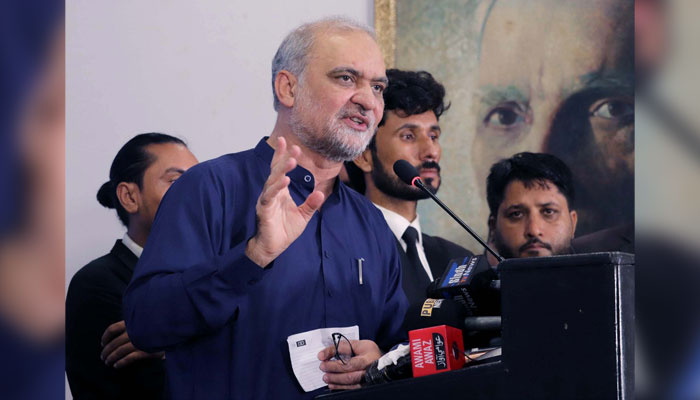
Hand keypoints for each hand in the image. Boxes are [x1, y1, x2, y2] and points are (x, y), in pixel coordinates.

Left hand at [100, 320, 163, 367]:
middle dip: (106, 351)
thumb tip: (117, 336)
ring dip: (111, 358)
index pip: (112, 328)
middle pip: (114, 342)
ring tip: (107, 362)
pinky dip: (121, 362)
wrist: (174, 331)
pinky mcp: (147, 350)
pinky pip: (130, 358)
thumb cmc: (157, 327)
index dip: (105, 337)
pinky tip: (116, 366)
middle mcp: (135, 330)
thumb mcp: (144, 322)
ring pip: (120, 351)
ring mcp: (141, 340)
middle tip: (102, 357)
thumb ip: (133, 325)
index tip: (102, 344)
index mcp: (133, 322)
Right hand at [246, 136, 324, 266]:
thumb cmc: (284, 231)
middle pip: (276, 171)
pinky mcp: (264, 209)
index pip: (280, 170)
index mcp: (280, 191)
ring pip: (273, 181)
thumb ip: (311, 204)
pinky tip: (284, 181)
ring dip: (281, 170)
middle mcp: (272, 192)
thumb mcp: (303, 216)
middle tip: (294, 147)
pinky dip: (277, 188)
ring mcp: (267, 200)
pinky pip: (270, 196)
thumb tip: (320, 193)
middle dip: (284, 158)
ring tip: (291, 160)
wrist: (273, 248)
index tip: (289, 142)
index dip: (283, 156)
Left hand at [318, 339, 381, 389]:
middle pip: (350, 376)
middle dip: (334, 374)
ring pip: (350, 384)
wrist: (380, 360)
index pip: (350, 364)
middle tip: (323, 368)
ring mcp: (368, 381)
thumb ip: (339, 348)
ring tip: (326, 377)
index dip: (335, 364)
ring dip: (335, 381)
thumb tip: (322, 355)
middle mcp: (369, 371)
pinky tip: (332, 384)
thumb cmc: (368, 352)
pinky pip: (351, 389)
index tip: (323, 360)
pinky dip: (340, 387)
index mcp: (368, 358)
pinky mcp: (365, 386)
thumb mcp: (355, 344)